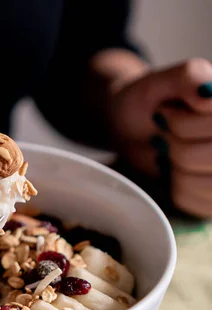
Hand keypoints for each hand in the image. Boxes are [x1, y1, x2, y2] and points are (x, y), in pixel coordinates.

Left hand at [109, 58, 211, 216]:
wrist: (132, 126)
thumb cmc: (149, 99)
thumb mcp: (164, 78)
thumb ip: (188, 77)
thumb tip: (206, 94)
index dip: (184, 124)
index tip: (165, 113)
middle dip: (177, 145)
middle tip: (165, 133)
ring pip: (210, 185)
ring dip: (177, 168)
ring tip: (172, 151)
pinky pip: (202, 204)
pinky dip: (178, 189)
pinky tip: (176, 170)